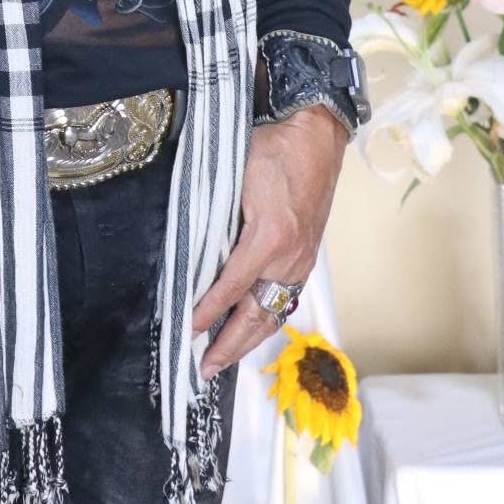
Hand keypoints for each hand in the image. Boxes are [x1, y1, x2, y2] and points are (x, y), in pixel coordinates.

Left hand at [192, 107, 347, 377]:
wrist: (315, 136)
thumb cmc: (273, 149)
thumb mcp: (236, 177)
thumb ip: (220, 216)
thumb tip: (195, 248)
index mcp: (269, 238)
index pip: (231, 286)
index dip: (208, 311)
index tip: (188, 329)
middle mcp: (289, 258)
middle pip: (256, 315)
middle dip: (229, 345)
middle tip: (204, 367)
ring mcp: (301, 261)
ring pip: (274, 313)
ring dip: (248, 341)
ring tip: (225, 360)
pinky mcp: (306, 257)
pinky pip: (286, 299)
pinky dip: (268, 321)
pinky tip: (254, 330)